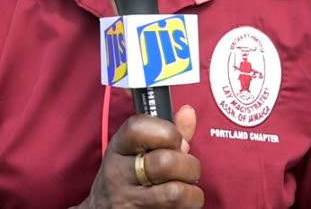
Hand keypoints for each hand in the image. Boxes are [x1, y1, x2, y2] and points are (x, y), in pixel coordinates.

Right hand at [76, 105, 200, 207]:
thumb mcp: (138, 151)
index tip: (176, 141)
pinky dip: (187, 208)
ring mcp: (126, 201)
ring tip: (187, 192)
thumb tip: (188, 112)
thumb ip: (167, 132)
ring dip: (192, 193)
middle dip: (189, 166)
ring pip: (175, 193)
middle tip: (188, 172)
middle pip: (164, 162)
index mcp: (118, 148)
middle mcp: (118, 174)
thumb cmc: (127, 178)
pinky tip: (179, 206)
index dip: (167, 131)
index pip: (138, 127)